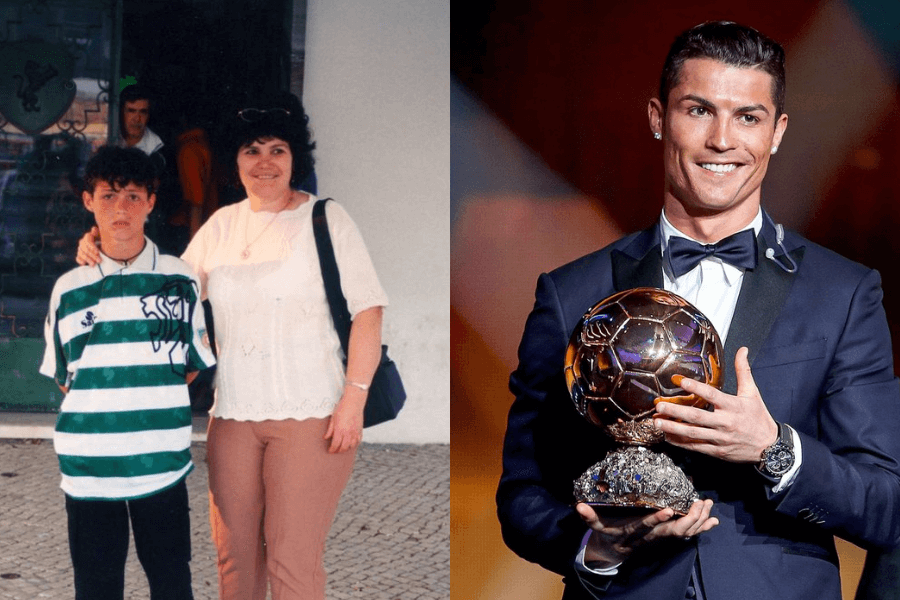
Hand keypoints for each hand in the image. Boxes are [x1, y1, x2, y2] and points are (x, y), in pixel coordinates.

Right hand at [76, 226, 101, 265]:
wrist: (105, 249)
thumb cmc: (105, 241)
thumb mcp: (104, 236)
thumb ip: (99, 233)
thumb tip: (94, 228)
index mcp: (88, 236)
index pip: (88, 242)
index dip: (92, 247)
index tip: (97, 253)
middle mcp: (83, 242)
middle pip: (85, 249)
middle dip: (92, 255)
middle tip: (99, 261)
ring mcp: (80, 249)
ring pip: (82, 254)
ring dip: (88, 259)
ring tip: (94, 264)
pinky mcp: (80, 255)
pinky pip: (78, 258)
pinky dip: (80, 261)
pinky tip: (84, 264)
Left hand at [324, 386, 365, 452]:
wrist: (354, 401)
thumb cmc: (342, 407)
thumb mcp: (333, 418)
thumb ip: (330, 429)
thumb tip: (326, 437)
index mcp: (339, 430)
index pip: (335, 444)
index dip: (332, 449)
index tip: (330, 450)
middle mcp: (348, 433)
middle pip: (343, 447)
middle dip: (339, 451)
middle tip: (335, 450)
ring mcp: (355, 432)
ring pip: (352, 445)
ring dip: (347, 448)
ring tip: (343, 447)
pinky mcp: (360, 429)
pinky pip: (358, 440)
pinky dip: (355, 444)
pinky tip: (352, 443)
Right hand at [576, 500, 717, 567]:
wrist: (613, 553)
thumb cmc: (606, 536)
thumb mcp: (595, 527)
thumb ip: (589, 517)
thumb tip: (579, 507)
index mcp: (634, 533)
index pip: (646, 526)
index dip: (656, 520)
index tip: (668, 509)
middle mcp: (650, 538)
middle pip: (672, 531)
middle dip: (688, 518)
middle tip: (701, 503)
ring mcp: (659, 540)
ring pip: (682, 533)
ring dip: (697, 520)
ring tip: (708, 505)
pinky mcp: (665, 539)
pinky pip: (686, 535)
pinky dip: (700, 528)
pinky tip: (713, 521)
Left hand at [653, 346, 777, 462]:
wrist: (770, 447)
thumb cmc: (758, 417)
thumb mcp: (752, 392)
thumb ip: (743, 371)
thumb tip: (742, 349)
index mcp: (733, 406)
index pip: (712, 395)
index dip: (695, 387)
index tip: (679, 380)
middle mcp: (725, 422)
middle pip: (697, 416)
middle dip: (676, 412)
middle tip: (659, 406)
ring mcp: (720, 438)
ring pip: (693, 433)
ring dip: (673, 428)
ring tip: (657, 422)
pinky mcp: (717, 451)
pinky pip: (695, 446)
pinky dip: (680, 442)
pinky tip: (667, 436)